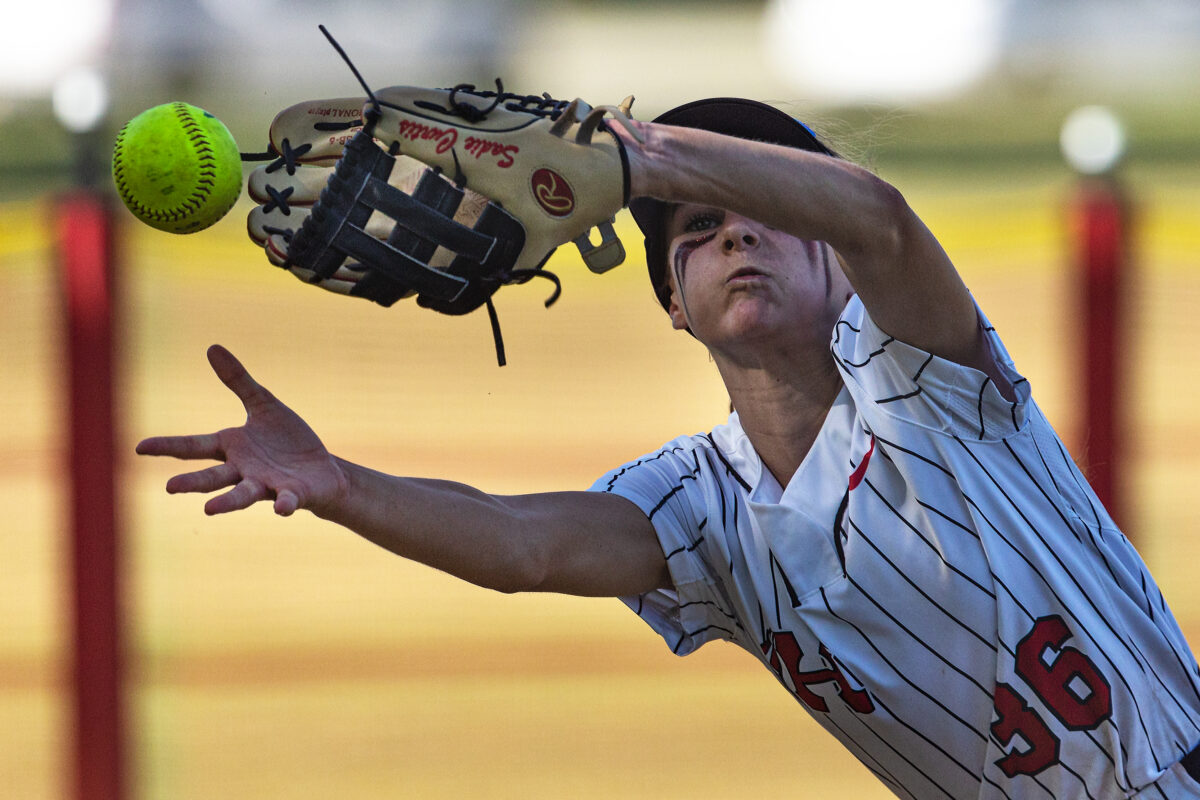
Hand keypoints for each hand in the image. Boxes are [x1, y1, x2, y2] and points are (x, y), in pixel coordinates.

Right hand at [136, 345, 348, 516]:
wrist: (321, 470)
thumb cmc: (287, 440)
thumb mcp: (264, 404)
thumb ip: (238, 381)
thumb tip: (211, 347)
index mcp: (231, 447)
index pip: (193, 447)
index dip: (167, 446)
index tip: (139, 447)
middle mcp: (243, 470)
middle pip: (213, 477)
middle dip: (193, 483)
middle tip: (170, 487)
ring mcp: (267, 485)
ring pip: (244, 495)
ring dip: (228, 502)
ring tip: (209, 510)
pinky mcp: (293, 495)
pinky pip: (287, 501)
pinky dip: (284, 504)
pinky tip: (280, 509)